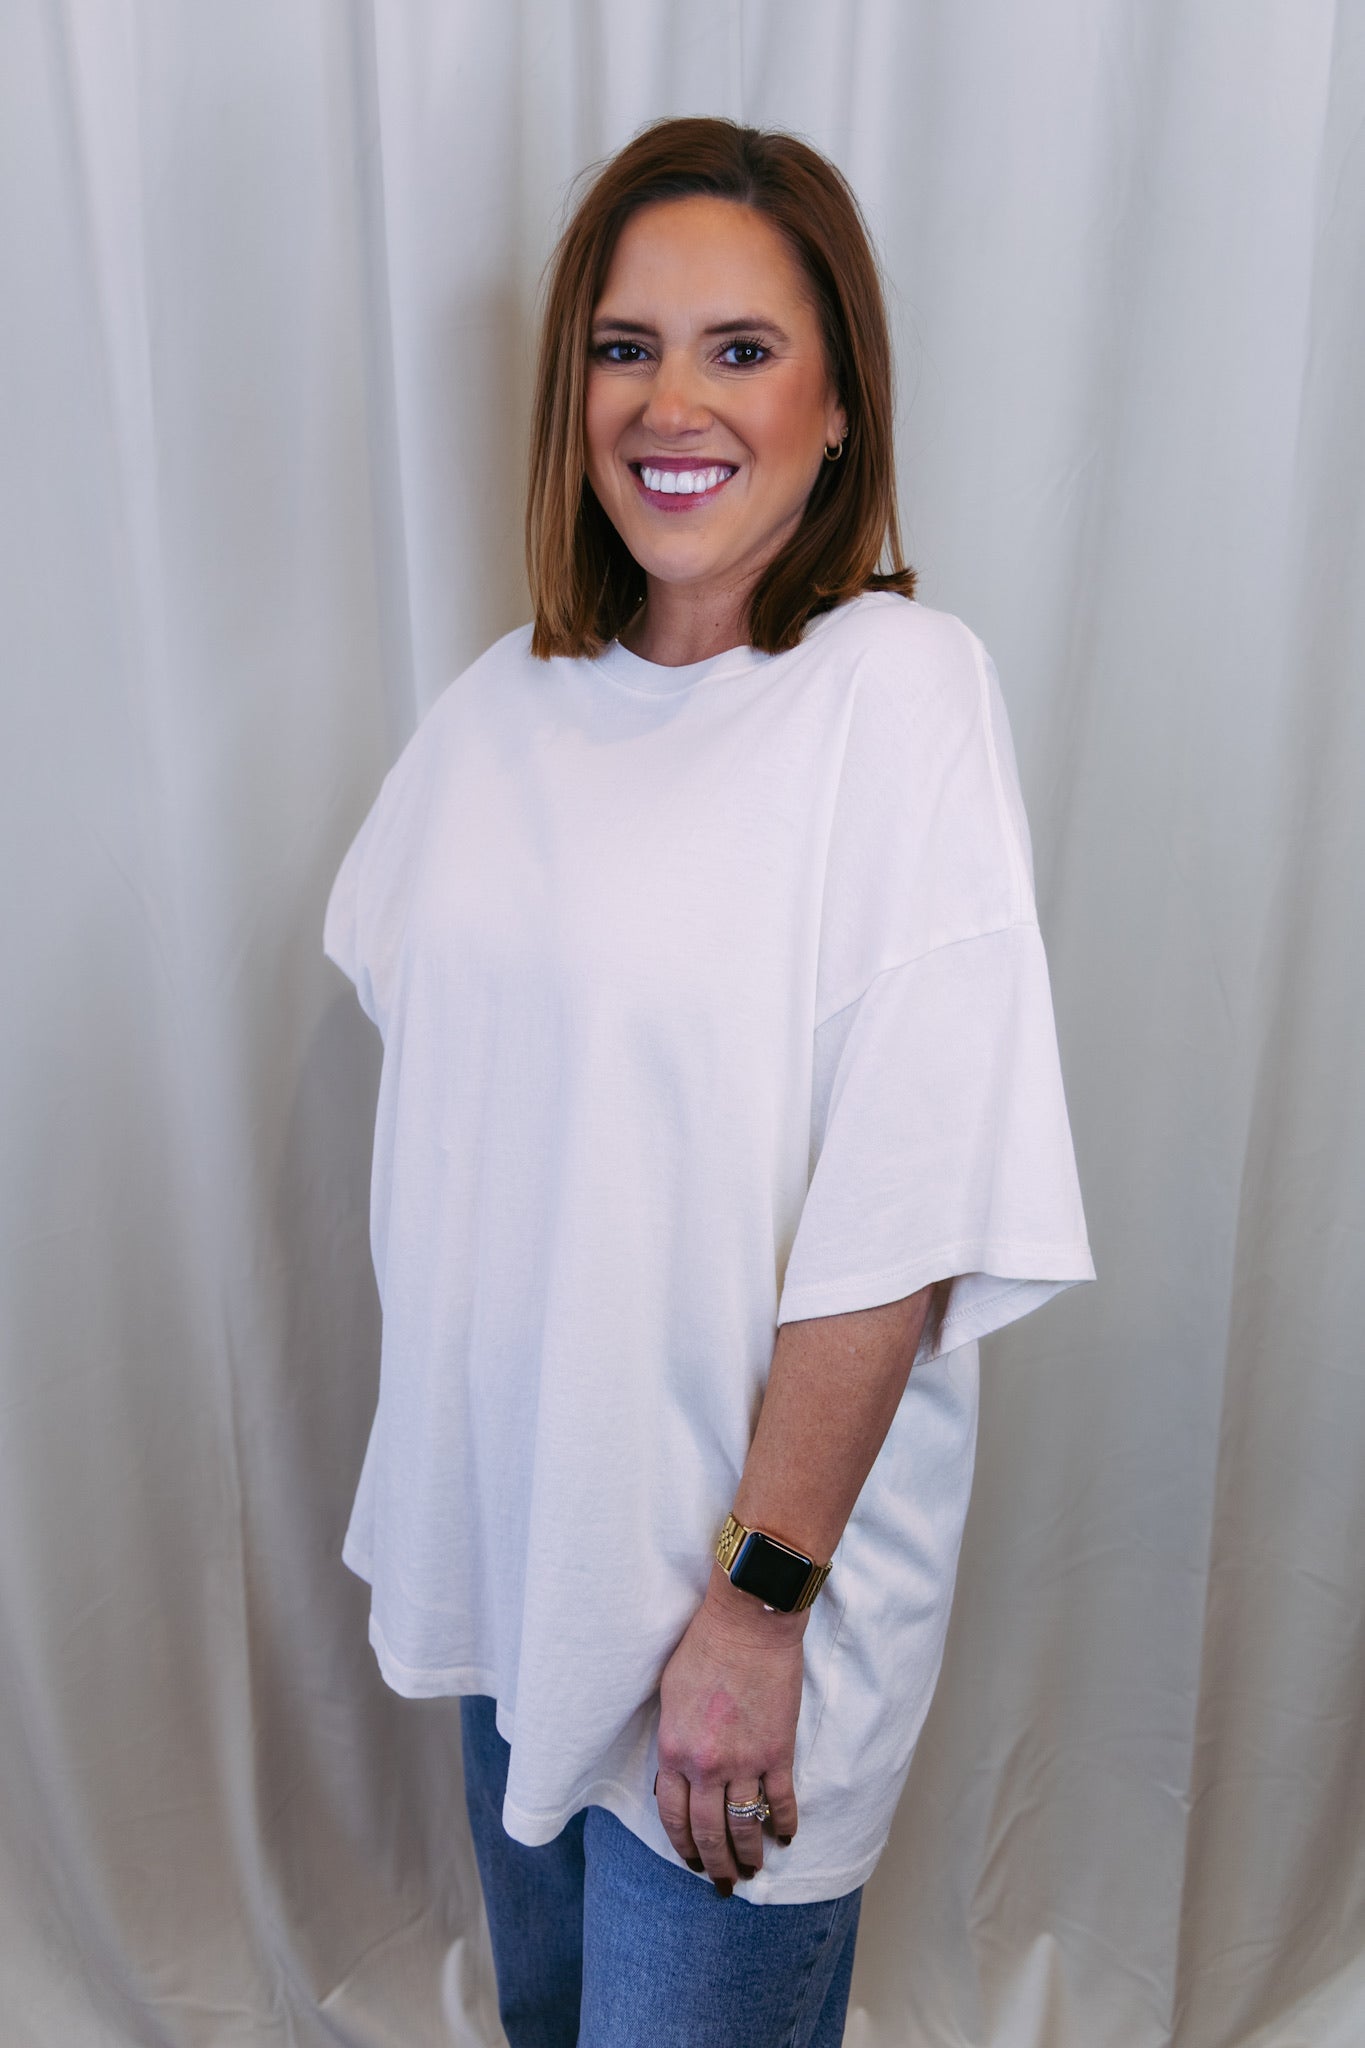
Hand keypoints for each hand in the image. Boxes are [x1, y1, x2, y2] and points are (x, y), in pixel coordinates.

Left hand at [654, 1564, 807, 1891]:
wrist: (748, 1623)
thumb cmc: (704, 1648)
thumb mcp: (669, 1694)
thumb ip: (672, 1739)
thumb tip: (673, 1773)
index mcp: (674, 1750)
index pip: (672, 1815)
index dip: (681, 1845)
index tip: (690, 1863)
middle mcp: (706, 1764)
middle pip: (707, 1831)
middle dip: (714, 1865)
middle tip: (723, 1885)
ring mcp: (744, 1761)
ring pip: (744, 1826)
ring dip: (748, 1855)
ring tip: (753, 1871)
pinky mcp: (777, 1752)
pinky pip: (781, 1802)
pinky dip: (785, 1824)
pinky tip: (786, 1838)